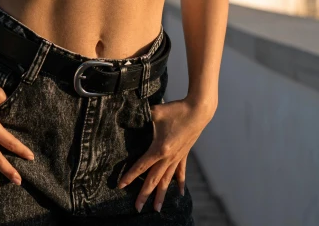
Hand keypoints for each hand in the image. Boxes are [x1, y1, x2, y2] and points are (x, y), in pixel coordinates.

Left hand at [118, 97, 213, 212]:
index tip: (121, 185)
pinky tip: (180, 193)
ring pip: (167, 180)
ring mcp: (177, 157)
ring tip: (157, 209)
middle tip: (137, 208)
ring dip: (161, 194)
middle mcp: (168, 157)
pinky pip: (181, 172)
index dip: (130, 176)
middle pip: (153, 179)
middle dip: (144, 194)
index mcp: (159, 149)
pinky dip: (180, 183)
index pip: (141, 166)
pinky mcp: (184, 154)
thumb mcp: (155, 112)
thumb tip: (128, 114)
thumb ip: (140, 115)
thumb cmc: (175, 110)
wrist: (197, 111)